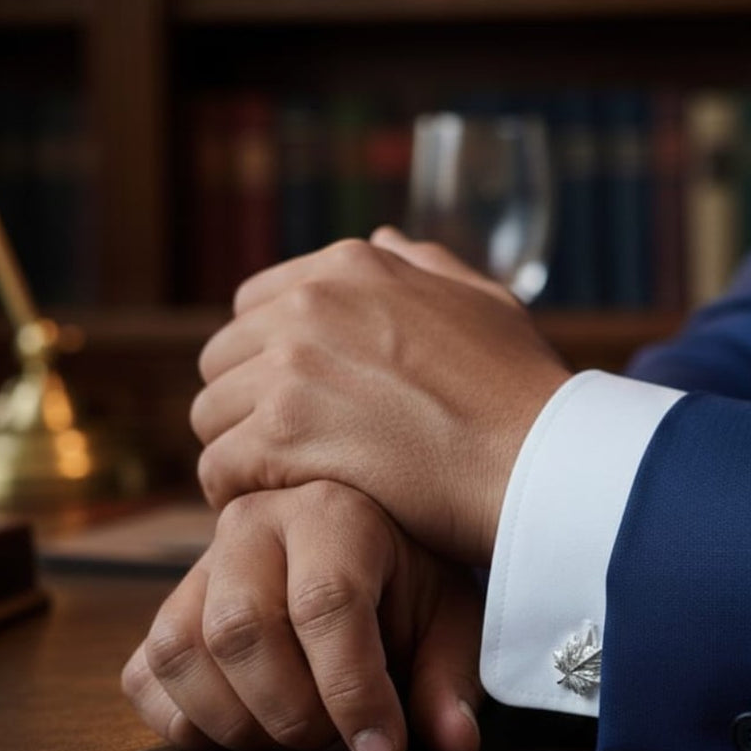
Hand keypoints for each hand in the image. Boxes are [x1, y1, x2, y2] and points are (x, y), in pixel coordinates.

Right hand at [120, 481, 483, 750]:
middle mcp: (251, 525)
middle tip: (333, 744)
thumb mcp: (448, 621)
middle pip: (239, 629)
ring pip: (178, 652)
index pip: (324, 603)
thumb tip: (454, 740)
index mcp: (331, 512)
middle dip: (290, 714)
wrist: (354, 555)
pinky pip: (144, 677)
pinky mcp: (165, 612)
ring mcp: (197, 567)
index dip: (353, 692)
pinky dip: (185, 723)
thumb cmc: (406, 589)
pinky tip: (244, 734)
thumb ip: (449, 679)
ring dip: (234, 724)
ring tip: (290, 742)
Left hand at [190, 227, 570, 565]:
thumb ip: (425, 266)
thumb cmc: (523, 391)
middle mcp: (310, 303)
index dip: (265, 362)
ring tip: (280, 487)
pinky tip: (276, 513)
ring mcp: (291, 365)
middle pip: (221, 361)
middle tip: (283, 457)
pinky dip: (237, 496)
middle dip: (243, 409)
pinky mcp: (281, 431)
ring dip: (238, 455)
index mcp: (350, 266)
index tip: (293, 407)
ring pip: (209, 416)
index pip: (253, 305)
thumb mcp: (483, 303)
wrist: (540, 459)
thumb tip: (384, 238)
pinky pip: (217, 467)